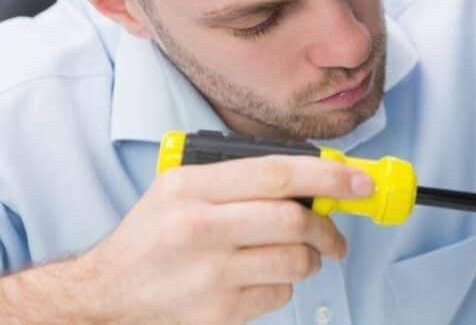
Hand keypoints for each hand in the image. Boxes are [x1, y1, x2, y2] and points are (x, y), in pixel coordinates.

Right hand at [77, 155, 372, 323]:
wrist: (106, 297)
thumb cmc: (152, 238)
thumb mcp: (181, 189)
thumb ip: (240, 179)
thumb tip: (312, 180)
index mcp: (191, 187)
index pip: (277, 173)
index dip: (328, 176)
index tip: (360, 181)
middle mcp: (199, 228)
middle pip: (294, 220)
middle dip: (329, 228)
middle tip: (335, 236)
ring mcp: (209, 275)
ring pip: (295, 262)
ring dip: (309, 260)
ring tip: (296, 257)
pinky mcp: (218, 314)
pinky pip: (280, 297)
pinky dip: (283, 287)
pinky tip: (260, 280)